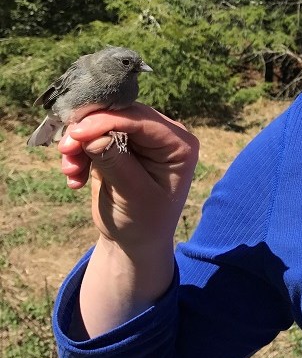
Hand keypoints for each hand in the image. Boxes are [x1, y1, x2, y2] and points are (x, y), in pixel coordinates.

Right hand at [57, 103, 199, 252]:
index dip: (108, 121)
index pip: (142, 120)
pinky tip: (75, 180)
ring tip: (70, 171)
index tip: (77, 132)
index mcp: (180, 144)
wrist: (134, 241)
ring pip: (102, 124)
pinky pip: (92, 137)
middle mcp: (163, 134)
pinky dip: (79, 153)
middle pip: (121, 115)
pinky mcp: (119, 144)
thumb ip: (115, 162)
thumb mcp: (132, 195)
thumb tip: (92, 136)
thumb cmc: (144, 222)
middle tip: (64, 150)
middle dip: (88, 131)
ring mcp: (140, 138)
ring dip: (79, 144)